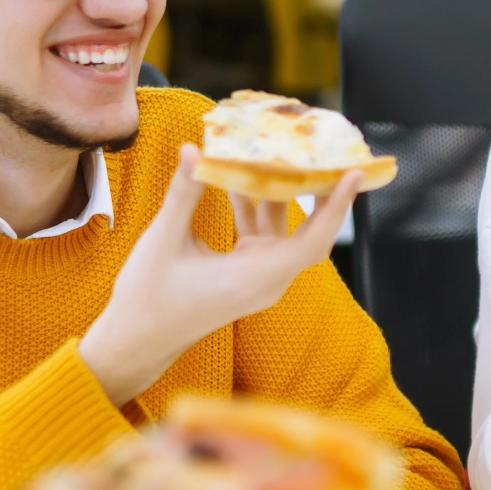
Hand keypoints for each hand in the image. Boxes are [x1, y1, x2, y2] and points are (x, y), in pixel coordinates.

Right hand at [79, 144, 360, 400]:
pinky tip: (237, 175)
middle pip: (306, 231)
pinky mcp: (244, 272)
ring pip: (279, 229)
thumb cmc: (148, 299)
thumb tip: (192, 149)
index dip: (336, 207)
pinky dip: (252, 206)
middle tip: (322, 150)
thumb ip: (183, 193)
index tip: (353, 173)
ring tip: (273, 151)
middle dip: (316, 191)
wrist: (136, 340)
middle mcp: (266, 279)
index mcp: (256, 278)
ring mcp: (257, 277)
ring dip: (274, 192)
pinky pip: (259, 234)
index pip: (313, 241)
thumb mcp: (164, 240)